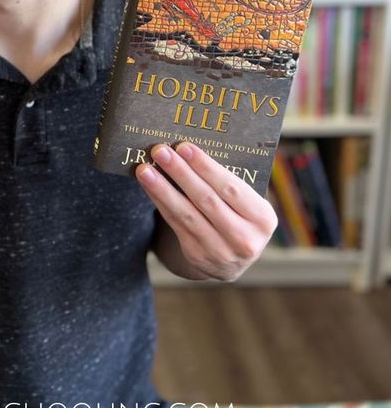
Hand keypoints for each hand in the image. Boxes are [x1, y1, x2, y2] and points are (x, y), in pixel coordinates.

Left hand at [136, 142, 276, 281]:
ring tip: (145, 169)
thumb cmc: (239, 215)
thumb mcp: (248, 204)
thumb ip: (230, 182)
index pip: (231, 188)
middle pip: (206, 199)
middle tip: (160, 151)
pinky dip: (160, 201)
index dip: (206, 167)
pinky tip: (149, 185)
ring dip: (162, 189)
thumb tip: (190, 150)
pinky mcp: (197, 256)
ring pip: (186, 213)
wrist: (233, 260)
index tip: (184, 147)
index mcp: (262, 219)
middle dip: (180, 172)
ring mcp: (220, 251)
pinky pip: (175, 223)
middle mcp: (244, 239)